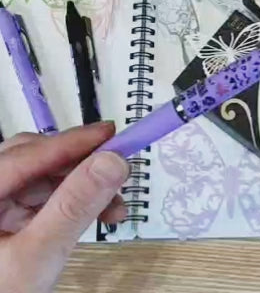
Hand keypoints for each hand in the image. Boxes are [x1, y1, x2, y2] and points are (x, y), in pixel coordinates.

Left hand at [0, 123, 128, 292]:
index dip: (73, 141)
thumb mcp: (37, 257)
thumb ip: (73, 208)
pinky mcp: (7, 217)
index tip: (111, 134)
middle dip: (81, 166)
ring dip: (83, 187)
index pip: (27, 154)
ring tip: (115, 207)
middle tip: (116, 170)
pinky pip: (45, 198)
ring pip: (45, 178)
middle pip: (36, 160)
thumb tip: (112, 163)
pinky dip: (74, 203)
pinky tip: (97, 215)